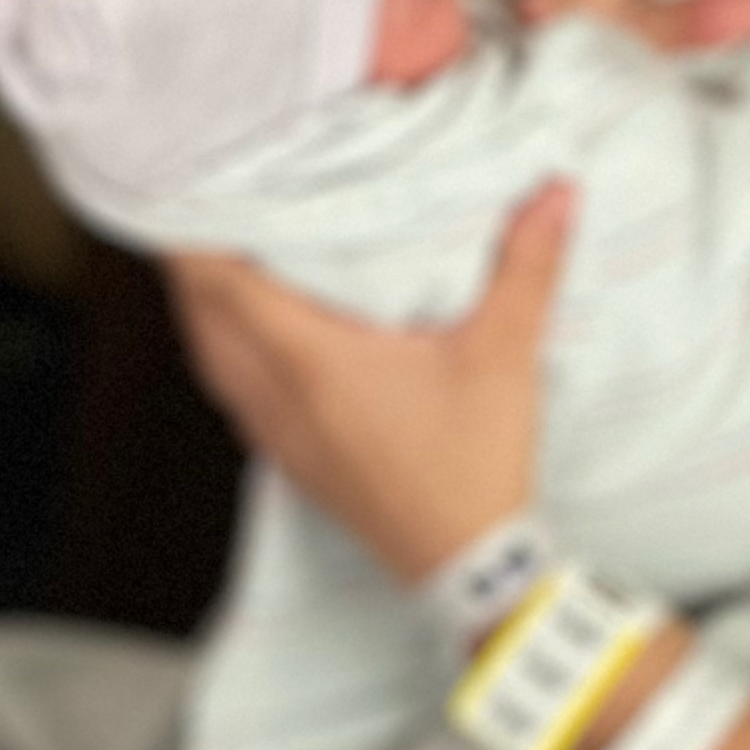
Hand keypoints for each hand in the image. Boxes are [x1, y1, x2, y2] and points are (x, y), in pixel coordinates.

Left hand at [167, 183, 573, 584]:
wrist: (465, 565)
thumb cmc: (475, 465)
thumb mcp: (505, 354)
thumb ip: (527, 265)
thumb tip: (556, 191)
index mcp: (310, 362)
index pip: (221, 284)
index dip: (198, 232)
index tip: (200, 184)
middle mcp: (276, 398)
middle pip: (201, 316)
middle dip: (193, 259)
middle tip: (209, 205)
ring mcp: (276, 435)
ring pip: (210, 358)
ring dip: (206, 307)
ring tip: (220, 257)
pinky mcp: (288, 460)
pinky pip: (232, 392)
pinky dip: (225, 351)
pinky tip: (251, 334)